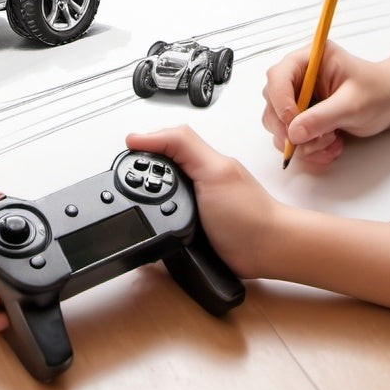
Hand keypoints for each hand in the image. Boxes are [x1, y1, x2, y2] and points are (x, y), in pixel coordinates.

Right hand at [125, 125, 280, 279]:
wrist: (265, 252)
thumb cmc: (249, 213)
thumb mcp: (212, 170)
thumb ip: (183, 145)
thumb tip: (140, 137)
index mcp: (198, 159)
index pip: (160, 142)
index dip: (140, 146)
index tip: (124, 156)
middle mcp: (195, 179)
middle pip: (154, 170)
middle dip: (139, 177)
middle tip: (125, 180)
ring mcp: (193, 206)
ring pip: (156, 200)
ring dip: (145, 205)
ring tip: (136, 205)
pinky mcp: (191, 230)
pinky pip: (163, 225)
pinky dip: (154, 229)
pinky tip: (152, 231)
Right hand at [261, 41, 389, 168]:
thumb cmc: (378, 92)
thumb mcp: (353, 104)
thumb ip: (322, 117)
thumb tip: (293, 133)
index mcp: (308, 59)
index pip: (278, 77)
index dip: (281, 103)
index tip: (295, 125)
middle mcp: (297, 76)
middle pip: (272, 103)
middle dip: (292, 129)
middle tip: (320, 139)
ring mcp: (297, 96)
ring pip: (278, 124)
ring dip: (302, 142)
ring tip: (332, 142)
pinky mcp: (300, 115)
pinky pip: (290, 137)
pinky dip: (308, 148)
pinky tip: (332, 145)